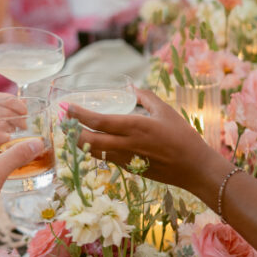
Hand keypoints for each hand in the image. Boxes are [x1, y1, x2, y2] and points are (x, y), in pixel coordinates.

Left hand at [71, 88, 208, 187]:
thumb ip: (146, 97)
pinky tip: (92, 144)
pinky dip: (95, 151)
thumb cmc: (183, 136)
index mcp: (135, 127)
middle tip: (63, 122)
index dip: (79, 115)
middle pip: (89, 141)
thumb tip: (131, 87)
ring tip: (71, 132)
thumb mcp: (166, 111)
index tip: (67, 107)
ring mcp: (126, 159)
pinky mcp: (129, 169)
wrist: (193, 168)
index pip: (99, 121)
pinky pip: (106, 159)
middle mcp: (126, 145)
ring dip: (80, 143)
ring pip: (95, 153)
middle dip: (72, 132)